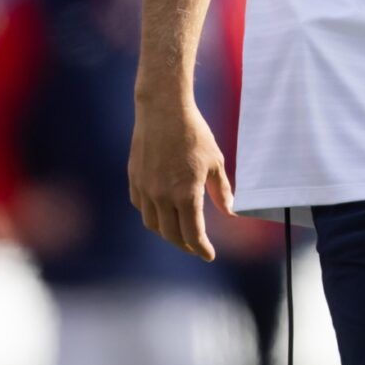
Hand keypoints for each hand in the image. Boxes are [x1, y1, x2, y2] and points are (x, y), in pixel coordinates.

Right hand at [127, 93, 232, 260]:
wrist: (163, 109)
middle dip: (186, 245)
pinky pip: (141, 206)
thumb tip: (230, 212)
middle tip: (196, 246)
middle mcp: (162, 196)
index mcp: (186, 194)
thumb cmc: (194, 133)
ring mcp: (145, 188)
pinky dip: (152, 214)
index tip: (209, 255)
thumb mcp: (215, 162)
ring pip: (153, 224)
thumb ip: (222, 191)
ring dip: (166, 233)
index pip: (193, 234)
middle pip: (172, 235)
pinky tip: (161, 211)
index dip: (202, 248)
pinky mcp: (134, 178)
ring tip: (178, 231)